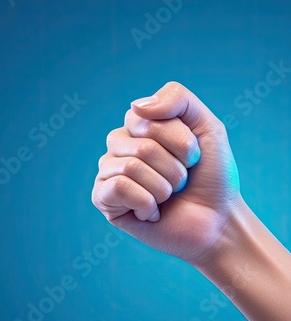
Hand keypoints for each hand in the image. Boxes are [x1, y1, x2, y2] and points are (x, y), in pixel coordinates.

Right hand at [92, 82, 241, 263]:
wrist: (217, 222)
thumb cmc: (211, 176)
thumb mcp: (207, 126)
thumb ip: (177, 99)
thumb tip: (135, 106)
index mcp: (138, 126)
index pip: (146, 117)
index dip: (179, 140)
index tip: (193, 157)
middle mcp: (118, 146)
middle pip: (142, 145)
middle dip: (174, 168)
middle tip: (181, 181)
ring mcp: (108, 171)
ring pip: (131, 167)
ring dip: (163, 188)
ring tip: (167, 198)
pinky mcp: (102, 199)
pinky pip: (119, 188)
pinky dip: (146, 203)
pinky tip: (151, 212)